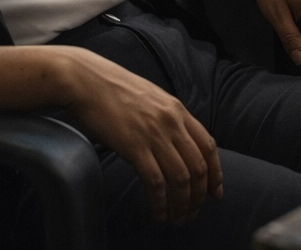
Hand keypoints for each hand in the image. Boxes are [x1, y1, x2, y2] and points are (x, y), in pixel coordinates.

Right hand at [58, 47, 223, 223]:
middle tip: (193, 212)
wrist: (85, 81)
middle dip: (199, 196)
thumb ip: (166, 118)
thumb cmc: (112, 89)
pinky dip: (161, 203)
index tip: (215, 193)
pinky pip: (156, 182)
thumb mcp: (150, 98)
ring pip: (181, 179)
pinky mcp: (135, 147)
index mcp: (177, 110)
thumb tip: (173, 142)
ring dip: (182, 204)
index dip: (215, 173)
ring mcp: (154, 135)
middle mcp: (171, 122)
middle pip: (198, 167)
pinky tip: (159, 213)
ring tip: (177, 218)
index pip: (208, 146)